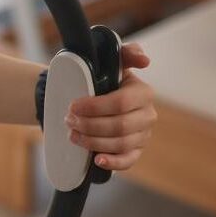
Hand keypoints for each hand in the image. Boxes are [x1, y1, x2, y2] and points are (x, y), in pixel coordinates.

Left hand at [65, 43, 156, 170]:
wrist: (92, 100)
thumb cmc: (101, 80)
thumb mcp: (110, 63)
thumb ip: (126, 53)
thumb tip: (144, 59)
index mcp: (143, 93)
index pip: (121, 102)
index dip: (95, 107)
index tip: (73, 106)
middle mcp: (147, 115)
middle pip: (119, 126)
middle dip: (90, 125)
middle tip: (69, 121)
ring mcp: (142, 135)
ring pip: (120, 144)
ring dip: (93, 142)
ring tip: (73, 135)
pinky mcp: (135, 151)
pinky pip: (128, 161)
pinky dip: (113, 163)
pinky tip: (97, 160)